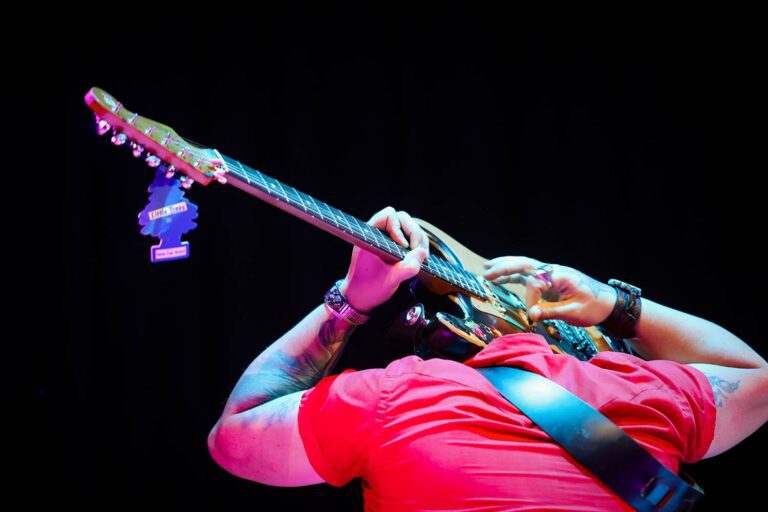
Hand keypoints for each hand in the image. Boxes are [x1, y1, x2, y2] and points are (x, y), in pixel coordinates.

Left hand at [339, 207, 429, 312]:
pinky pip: (408, 237)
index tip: (403, 247)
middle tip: (417, 253)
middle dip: (415, 234)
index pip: (389, 215)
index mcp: (370, 237)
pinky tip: (418, 259)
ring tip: (419, 258)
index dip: (399, 229)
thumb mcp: (391, 280)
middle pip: (403, 219)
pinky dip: (417, 246)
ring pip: (408, 227)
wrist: (359, 298)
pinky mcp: (391, 246)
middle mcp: (377, 234)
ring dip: (418, 240)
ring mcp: (385, 239)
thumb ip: (408, 267)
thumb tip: (422, 253)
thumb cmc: (368, 288)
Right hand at [482, 256, 616, 325]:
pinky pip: (528, 274)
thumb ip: (551, 312)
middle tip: (486, 273)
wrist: (608, 303)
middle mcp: (553, 270)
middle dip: (504, 267)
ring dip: (506, 267)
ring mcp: (551, 273)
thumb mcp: (574, 312)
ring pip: (524, 266)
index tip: (534, 315)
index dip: (531, 299)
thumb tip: (532, 315)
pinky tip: (501, 278)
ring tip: (487, 268)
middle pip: (524, 264)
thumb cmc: (594, 307)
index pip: (535, 282)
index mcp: (560, 275)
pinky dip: (513, 275)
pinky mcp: (550, 280)